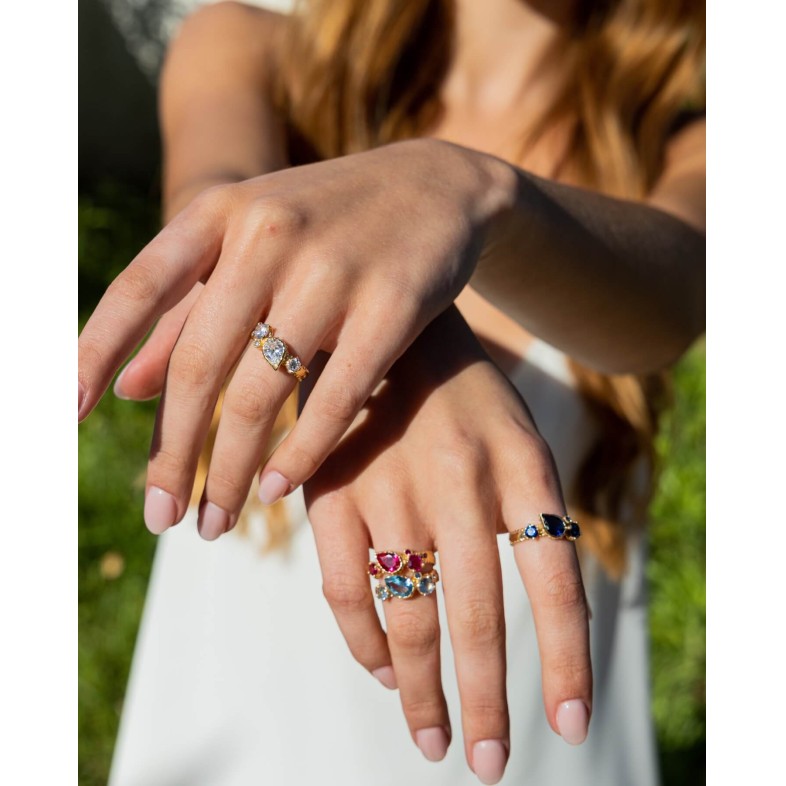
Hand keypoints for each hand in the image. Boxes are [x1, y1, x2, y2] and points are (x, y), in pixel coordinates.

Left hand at [78, 138, 512, 534]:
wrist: (436, 185)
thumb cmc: (330, 223)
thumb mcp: (251, 246)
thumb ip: (188, 311)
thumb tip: (124, 391)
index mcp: (221, 212)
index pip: (139, 289)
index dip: (95, 352)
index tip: (66, 418)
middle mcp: (267, 234)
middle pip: (198, 364)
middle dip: (172, 452)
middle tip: (159, 516)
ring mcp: (332, 269)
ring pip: (260, 391)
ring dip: (229, 469)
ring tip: (214, 521)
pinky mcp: (392, 304)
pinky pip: (333, 396)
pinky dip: (299, 452)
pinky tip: (275, 490)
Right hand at [303, 306, 591, 780]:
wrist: (387, 330)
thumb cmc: (465, 401)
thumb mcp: (517, 439)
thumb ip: (528, 519)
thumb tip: (531, 622)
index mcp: (521, 465)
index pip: (556, 581)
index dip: (565, 662)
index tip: (569, 728)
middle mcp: (458, 482)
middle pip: (475, 617)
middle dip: (484, 703)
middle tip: (489, 765)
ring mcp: (390, 487)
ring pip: (408, 617)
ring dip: (421, 690)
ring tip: (432, 739)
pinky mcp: (332, 492)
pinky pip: (348, 593)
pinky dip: (366, 645)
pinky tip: (384, 671)